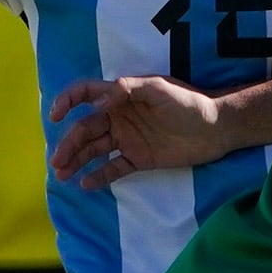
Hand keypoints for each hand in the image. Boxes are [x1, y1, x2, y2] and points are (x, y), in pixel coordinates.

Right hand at [47, 74, 237, 189]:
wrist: (216, 128)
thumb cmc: (189, 102)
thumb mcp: (159, 88)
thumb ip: (127, 89)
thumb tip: (100, 101)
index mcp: (120, 97)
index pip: (86, 94)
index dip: (67, 101)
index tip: (55, 115)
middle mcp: (119, 117)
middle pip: (85, 129)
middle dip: (68, 144)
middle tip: (56, 161)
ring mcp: (128, 139)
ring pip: (95, 150)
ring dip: (77, 161)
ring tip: (61, 174)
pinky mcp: (139, 158)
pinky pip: (114, 168)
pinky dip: (99, 176)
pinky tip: (85, 183)